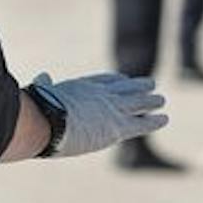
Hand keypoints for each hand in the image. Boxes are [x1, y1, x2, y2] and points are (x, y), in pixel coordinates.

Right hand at [31, 72, 167, 157]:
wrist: (48, 120)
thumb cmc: (38, 109)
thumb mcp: (42, 92)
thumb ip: (45, 84)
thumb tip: (42, 75)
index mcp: (82, 86)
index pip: (105, 81)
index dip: (116, 80)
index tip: (124, 78)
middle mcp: (101, 95)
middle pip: (125, 88)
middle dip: (138, 87)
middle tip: (150, 84)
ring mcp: (112, 110)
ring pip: (138, 103)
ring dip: (151, 101)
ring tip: (161, 100)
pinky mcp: (118, 127)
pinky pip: (142, 123)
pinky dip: (154, 121)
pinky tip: (164, 118)